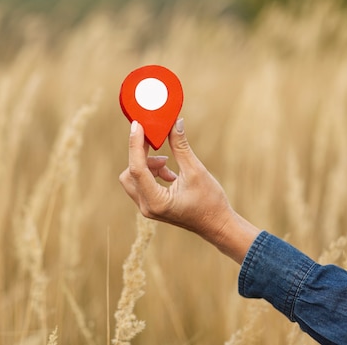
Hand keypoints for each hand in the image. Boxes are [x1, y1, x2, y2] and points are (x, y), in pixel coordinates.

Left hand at [118, 119, 259, 262]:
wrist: (217, 225)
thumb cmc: (210, 202)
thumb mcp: (196, 171)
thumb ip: (181, 147)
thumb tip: (175, 122)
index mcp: (156, 202)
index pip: (137, 169)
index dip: (136, 145)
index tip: (137, 126)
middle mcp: (147, 207)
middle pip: (130, 174)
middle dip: (141, 157)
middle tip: (156, 144)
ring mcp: (147, 208)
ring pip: (133, 178)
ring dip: (148, 165)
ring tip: (169, 163)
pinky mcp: (151, 206)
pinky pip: (141, 184)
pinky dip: (151, 173)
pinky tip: (170, 173)